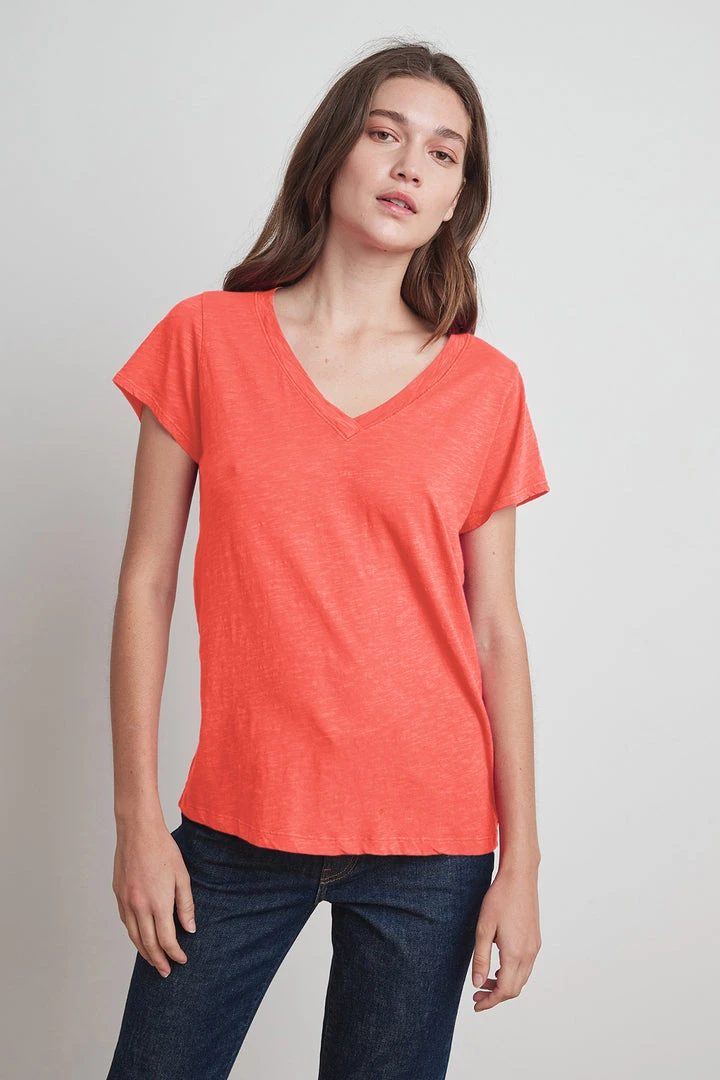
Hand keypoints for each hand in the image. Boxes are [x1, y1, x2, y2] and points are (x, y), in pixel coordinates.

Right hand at [112, 819, 195, 977]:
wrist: (138, 831)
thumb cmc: (163, 849)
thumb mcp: (182, 876)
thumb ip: (185, 905)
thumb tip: (189, 928)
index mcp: (158, 903)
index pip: (166, 940)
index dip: (174, 953)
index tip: (182, 960)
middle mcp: (139, 906)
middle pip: (148, 944)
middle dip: (158, 960)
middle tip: (166, 972)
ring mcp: (126, 901)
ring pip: (134, 936)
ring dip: (144, 952)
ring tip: (153, 961)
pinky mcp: (118, 895)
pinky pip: (126, 922)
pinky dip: (134, 935)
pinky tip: (140, 938)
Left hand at [471, 865, 540, 1010]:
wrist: (520, 877)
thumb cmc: (500, 899)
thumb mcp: (483, 928)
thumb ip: (481, 959)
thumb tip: (478, 984)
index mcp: (515, 953)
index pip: (505, 990)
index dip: (490, 1001)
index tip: (476, 1004)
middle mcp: (529, 954)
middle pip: (515, 989)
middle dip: (496, 995)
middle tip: (477, 994)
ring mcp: (534, 947)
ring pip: (522, 978)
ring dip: (504, 984)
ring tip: (485, 980)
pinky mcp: (535, 940)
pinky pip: (526, 966)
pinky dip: (512, 973)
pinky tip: (499, 965)